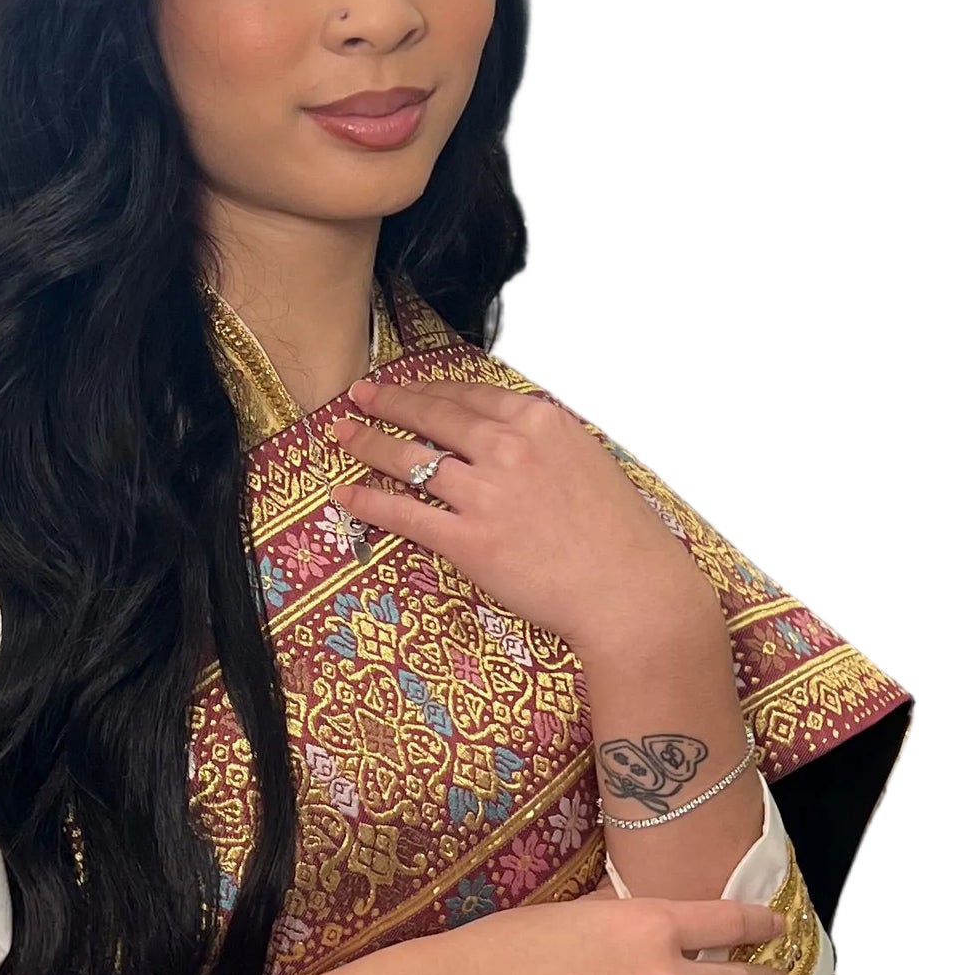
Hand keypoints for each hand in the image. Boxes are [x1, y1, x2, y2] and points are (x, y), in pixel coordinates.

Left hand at [329, 374, 716, 656]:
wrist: (630, 591)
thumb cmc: (619, 537)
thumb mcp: (588, 463)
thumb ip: (543, 445)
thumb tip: (509, 437)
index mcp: (541, 422)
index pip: (470, 394)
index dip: (429, 388)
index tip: (406, 384)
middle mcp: (509, 448)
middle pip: (432, 416)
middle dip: (388, 402)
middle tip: (360, 395)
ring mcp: (486, 494)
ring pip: (410, 459)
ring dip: (368, 443)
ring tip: (343, 434)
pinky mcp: (469, 541)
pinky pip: (404, 514)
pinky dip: (369, 502)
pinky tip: (347, 495)